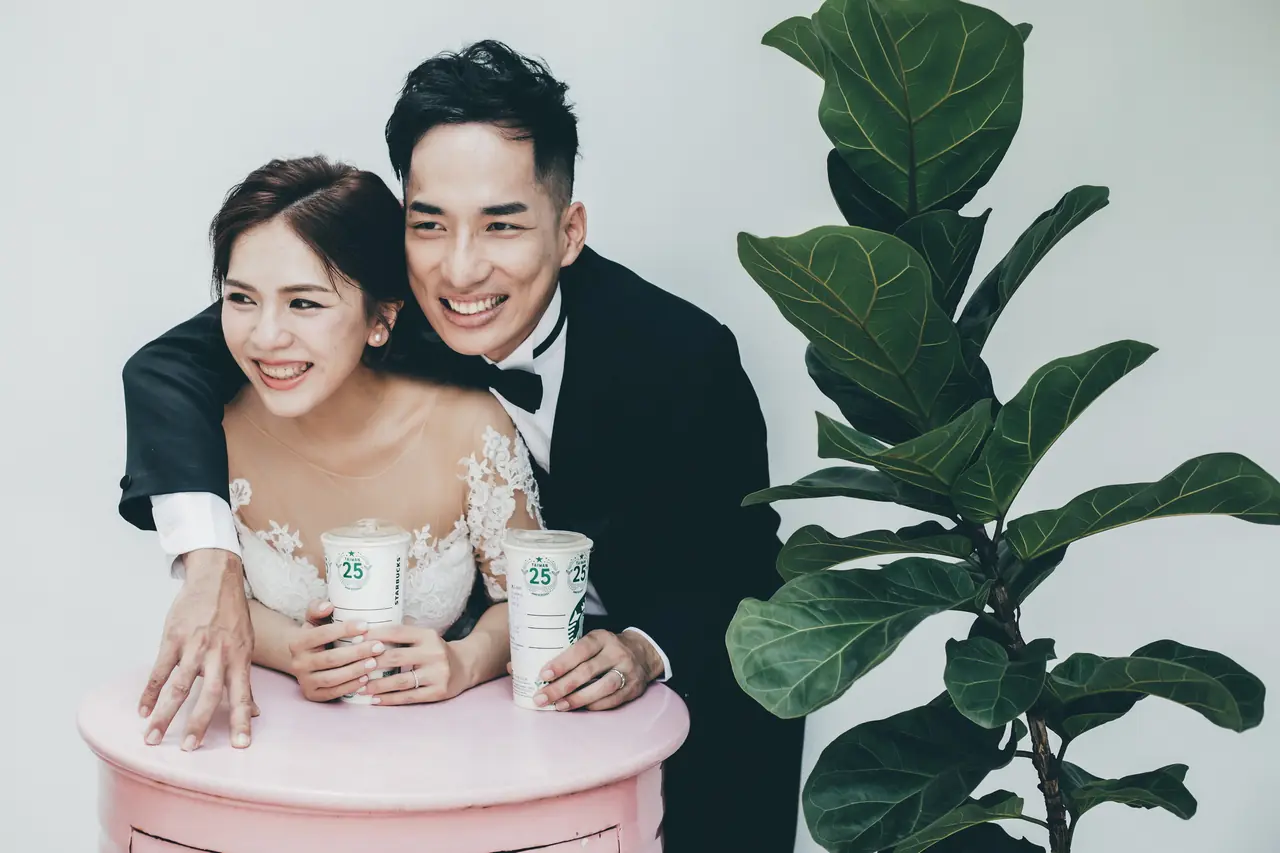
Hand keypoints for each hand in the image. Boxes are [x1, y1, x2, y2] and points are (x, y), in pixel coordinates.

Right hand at [140, 549, 256, 750]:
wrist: (216, 579)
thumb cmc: (233, 616)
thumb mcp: (246, 645)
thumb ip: (245, 680)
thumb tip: (255, 712)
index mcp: (239, 658)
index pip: (242, 695)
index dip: (243, 720)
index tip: (242, 745)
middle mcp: (219, 654)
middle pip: (209, 694)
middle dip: (199, 723)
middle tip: (189, 749)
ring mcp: (194, 646)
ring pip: (179, 685)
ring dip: (165, 713)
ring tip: (152, 737)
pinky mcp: (173, 638)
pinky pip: (159, 669)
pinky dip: (149, 691)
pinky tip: (142, 709)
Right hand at [288, 601, 383, 701]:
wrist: (301, 658)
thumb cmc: (315, 634)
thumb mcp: (313, 619)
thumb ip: (318, 608)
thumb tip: (328, 605)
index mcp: (298, 642)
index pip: (322, 634)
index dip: (344, 629)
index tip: (365, 625)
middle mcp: (298, 663)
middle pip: (330, 658)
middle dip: (357, 652)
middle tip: (378, 646)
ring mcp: (304, 681)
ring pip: (332, 678)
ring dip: (355, 671)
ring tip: (374, 662)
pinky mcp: (312, 694)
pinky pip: (333, 693)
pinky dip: (350, 687)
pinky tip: (365, 678)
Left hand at [360, 624, 468, 704]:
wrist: (465, 666)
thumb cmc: (435, 651)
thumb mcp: (424, 638)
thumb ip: (401, 638)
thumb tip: (365, 639)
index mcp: (428, 635)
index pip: (397, 632)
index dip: (375, 635)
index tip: (355, 641)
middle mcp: (434, 653)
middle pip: (396, 657)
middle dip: (371, 663)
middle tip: (352, 668)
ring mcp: (438, 673)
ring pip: (401, 680)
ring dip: (377, 685)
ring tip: (360, 688)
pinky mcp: (438, 691)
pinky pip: (409, 697)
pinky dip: (390, 699)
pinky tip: (375, 700)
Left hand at [533, 630, 662, 711]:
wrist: (643, 653)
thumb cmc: (603, 649)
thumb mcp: (587, 643)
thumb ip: (557, 653)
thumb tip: (513, 666)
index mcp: (602, 637)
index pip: (581, 649)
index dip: (562, 662)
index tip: (543, 674)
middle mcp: (616, 652)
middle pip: (587, 671)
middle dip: (561, 687)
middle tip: (541, 698)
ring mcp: (627, 671)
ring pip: (602, 687)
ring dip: (577, 699)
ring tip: (558, 706)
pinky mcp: (633, 688)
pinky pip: (612, 700)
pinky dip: (593, 705)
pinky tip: (578, 708)